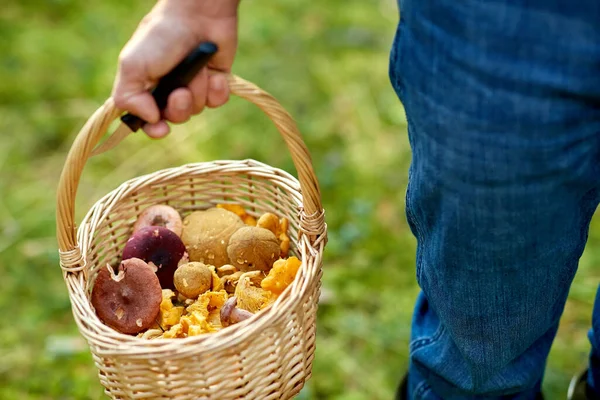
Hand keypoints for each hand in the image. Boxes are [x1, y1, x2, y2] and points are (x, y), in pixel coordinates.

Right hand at [112, 0, 239, 137]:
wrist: (199, 16)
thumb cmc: (162, 36)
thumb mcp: (132, 65)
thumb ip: (129, 97)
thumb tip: (150, 120)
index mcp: (145, 87)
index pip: (147, 120)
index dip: (153, 129)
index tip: (160, 128)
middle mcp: (168, 89)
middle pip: (175, 118)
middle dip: (179, 106)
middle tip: (180, 90)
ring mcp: (193, 86)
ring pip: (197, 110)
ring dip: (197, 90)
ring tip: (197, 69)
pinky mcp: (215, 82)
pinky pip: (217, 101)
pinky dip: (217, 90)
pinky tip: (215, 74)